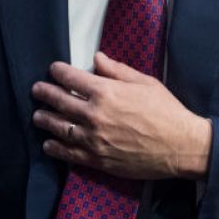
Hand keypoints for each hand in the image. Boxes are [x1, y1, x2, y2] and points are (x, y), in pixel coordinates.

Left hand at [31, 52, 212, 179]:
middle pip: (59, 101)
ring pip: (59, 128)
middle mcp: (95, 115)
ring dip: (45, 120)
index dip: (58, 71)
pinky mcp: (97, 159)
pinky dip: (55, 148)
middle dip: (45, 93)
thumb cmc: (166, 111)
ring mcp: (94, 139)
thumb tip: (97, 58)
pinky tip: (49, 144)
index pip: (71, 78)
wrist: (180, 146)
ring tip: (38, 116)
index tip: (53, 70)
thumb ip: (117, 71)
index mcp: (106, 92)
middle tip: (37, 90)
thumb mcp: (145, 83)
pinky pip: (69, 153)